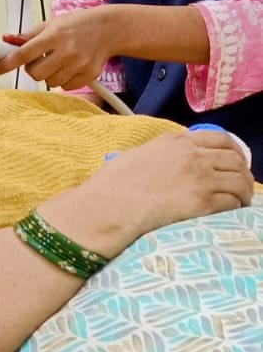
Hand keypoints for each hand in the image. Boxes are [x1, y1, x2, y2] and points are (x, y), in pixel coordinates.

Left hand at [0, 7, 116, 89]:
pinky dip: (63, 80)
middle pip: (35, 73)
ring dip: (48, 74)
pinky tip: (69, 67)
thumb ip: (29, 34)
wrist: (109, 29)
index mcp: (54, 35)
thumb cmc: (79, 24)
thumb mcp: (52, 23)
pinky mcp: (88, 75)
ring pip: (49, 82)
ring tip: (58, 61)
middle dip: (32, 69)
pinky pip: (65, 87)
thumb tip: (8, 40)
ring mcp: (78, 64)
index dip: (8, 63)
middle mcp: (66, 51)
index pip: (24, 53)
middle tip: (39, 59)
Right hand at [92, 131, 254, 244]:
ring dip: (244, 192)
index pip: (219, 139)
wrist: (108, 206)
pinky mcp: (201, 202)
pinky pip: (231, 202)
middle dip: (243, 173)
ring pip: (239, 181)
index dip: (235, 152)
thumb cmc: (112, 185)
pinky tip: (231, 212)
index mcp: (176, 141)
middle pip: (234, 159)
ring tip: (241, 201)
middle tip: (242, 186)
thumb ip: (160, 154)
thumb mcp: (138, 155)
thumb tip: (168, 163)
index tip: (236, 162)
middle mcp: (192, 155)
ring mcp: (199, 178)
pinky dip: (235, 207)